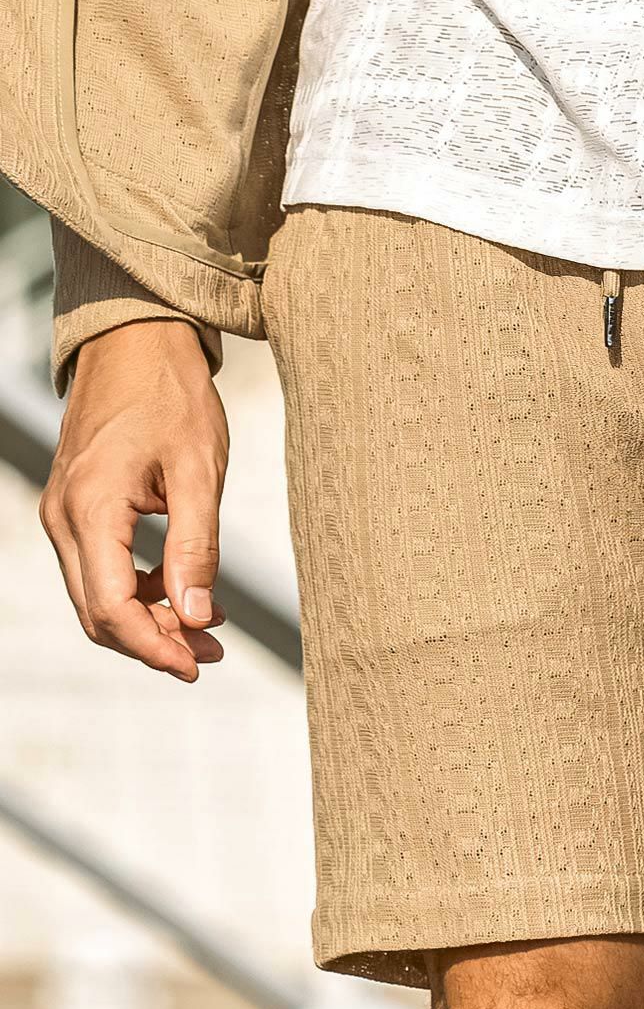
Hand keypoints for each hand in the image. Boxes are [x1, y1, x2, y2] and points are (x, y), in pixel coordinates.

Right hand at [40, 319, 227, 681]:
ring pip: (99, 595)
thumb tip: (197, 617)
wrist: (137, 341)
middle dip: (156, 641)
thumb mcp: (198, 472)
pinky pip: (102, 568)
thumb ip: (197, 548)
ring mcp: (66, 513)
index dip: (154, 647)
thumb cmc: (171, 397)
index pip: (111, 607)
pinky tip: (191, 593)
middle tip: (213, 655)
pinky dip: (144, 590)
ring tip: (213, 628)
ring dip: (153, 619)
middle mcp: (64, 517)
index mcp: (90, 510)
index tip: (197, 666)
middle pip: (99, 611)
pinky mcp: (79, 508)